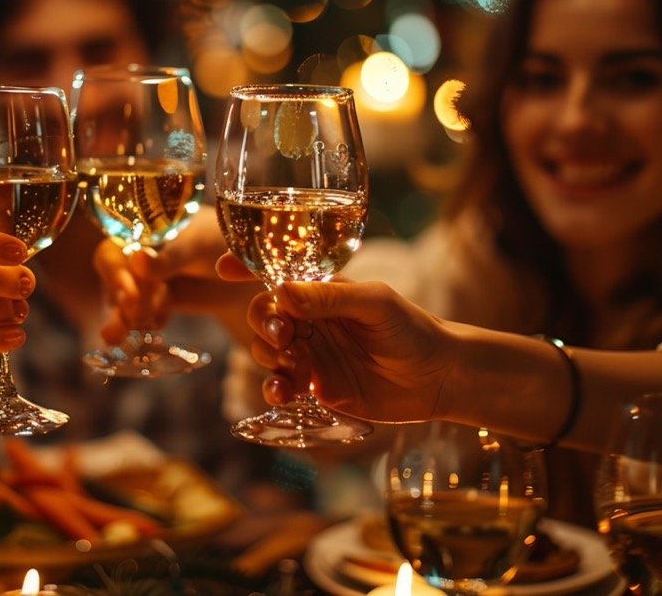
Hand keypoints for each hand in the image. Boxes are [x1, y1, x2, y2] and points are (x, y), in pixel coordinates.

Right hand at [95, 210, 260, 343]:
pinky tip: (161, 321)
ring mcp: (141, 284)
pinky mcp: (152, 304)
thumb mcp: (197, 245)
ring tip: (114, 337)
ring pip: (122, 304)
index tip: (129, 294)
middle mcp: (132, 257)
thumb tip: (137, 261)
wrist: (240, 270)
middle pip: (113, 282)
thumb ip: (169, 256)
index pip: (112, 253)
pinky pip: (139, 319)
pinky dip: (145, 323)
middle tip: (131, 314)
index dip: (115, 274)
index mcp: (137, 232)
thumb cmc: (217, 241)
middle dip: (119, 301)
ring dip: (121, 320)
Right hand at [245, 279, 453, 422]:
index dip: (245, 269)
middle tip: (283, 337)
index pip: (276, 276)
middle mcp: (311, 321)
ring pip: (266, 351)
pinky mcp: (316, 389)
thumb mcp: (374, 303)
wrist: (439, 378)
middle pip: (263, 315)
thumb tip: (280, 291)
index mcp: (321, 292)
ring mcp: (311, 355)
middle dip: (262, 323)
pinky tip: (283, 392)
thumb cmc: (412, 329)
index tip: (222, 268)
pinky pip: (281, 386)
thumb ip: (328, 298)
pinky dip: (274, 388)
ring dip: (266, 358)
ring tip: (289, 370)